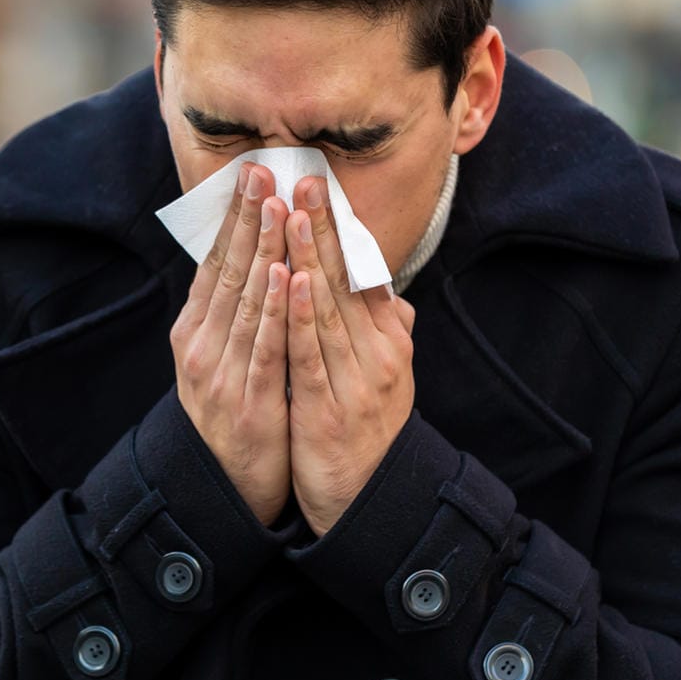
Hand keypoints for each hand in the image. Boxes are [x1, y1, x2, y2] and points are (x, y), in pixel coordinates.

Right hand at [171, 162, 292, 524]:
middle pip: (227, 272)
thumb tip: (256, 262)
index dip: (233, 218)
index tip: (250, 175)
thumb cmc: (234, 416)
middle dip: (246, 219)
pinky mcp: (249, 400)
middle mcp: (202, 345)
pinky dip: (272, 311)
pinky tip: (282, 276)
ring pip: (245, 302)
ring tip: (275, 207)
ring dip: (261, 251)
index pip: (215, 263)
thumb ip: (236, 315)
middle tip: (261, 171)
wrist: (222, 488)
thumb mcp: (222, 360)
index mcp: (195, 332)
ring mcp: (222, 373)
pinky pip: (263, 348)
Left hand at [284, 175, 416, 535]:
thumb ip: (385, 331)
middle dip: (321, 226)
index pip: (363, 271)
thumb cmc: (366, 431)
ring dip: (307, 257)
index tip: (319, 184)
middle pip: (345, 278)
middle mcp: (378, 352)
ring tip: (289, 213)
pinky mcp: (328, 408)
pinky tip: (289, 281)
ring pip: (327, 307)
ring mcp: (355, 380)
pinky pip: (311, 354)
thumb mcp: (383, 375)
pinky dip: (300, 316)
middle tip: (303, 178)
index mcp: (388, 340)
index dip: (339, 227)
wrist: (368, 501)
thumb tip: (391, 292)